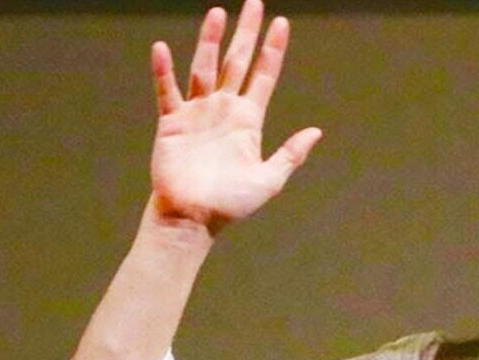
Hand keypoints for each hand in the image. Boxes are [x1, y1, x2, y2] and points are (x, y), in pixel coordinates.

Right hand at [148, 0, 321, 232]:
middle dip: (246, 33)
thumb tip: (316, 131)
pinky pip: (168, 91)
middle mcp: (224, 109)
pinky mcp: (172, 122)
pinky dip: (164, 71)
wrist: (194, 219)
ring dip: (210, 41)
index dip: (273, 50)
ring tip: (217, 13)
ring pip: (204, 68)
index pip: (264, 75)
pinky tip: (162, 48)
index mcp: (248, 120)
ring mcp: (197, 113)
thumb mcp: (269, 180)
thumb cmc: (231, 204)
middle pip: (236, 62)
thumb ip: (291, 154)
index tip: (282, 23)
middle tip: (254, 3)